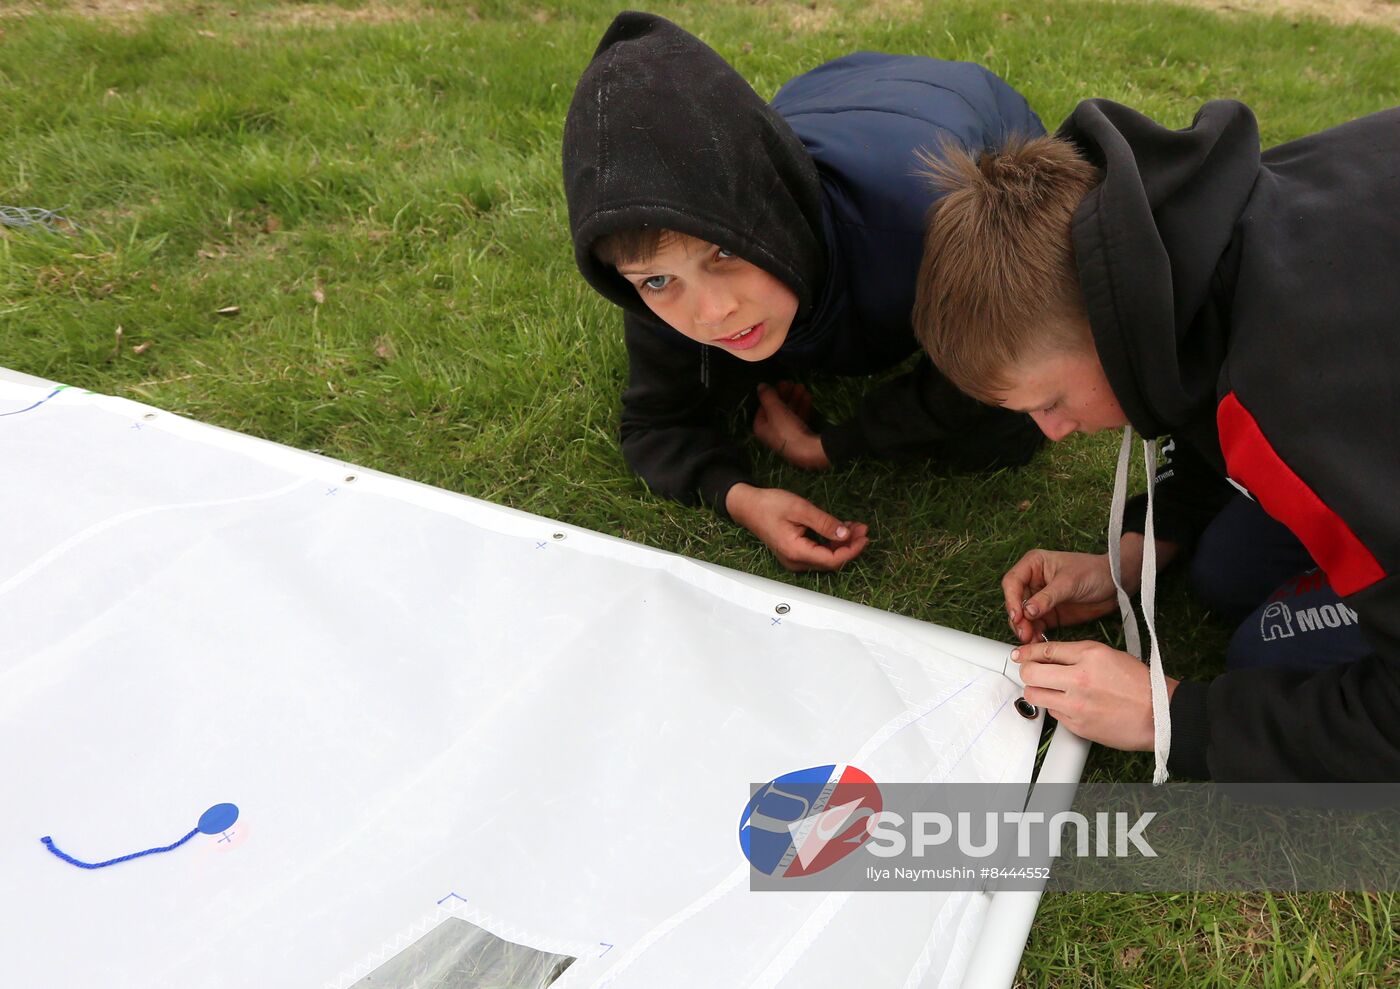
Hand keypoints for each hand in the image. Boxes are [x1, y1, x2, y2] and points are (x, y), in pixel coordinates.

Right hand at [726, 483, 868, 571]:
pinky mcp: (795, 553)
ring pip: (825, 557)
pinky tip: (840, 529)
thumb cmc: (769, 505)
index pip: (831, 560)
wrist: (747, 506)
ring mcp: (794, 559)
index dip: (851, 550)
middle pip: (830, 561)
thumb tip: (845, 534)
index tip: (864, 537)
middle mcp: (795, 561)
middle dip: (850, 546)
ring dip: (842, 543)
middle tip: (863, 529)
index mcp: (796, 551)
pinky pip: (818, 552)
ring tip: (855, 527)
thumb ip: (824, 522)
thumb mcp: (800, 508)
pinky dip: (831, 542)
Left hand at [753, 382, 828, 469]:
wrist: (808, 450)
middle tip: (792, 382)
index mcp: (761, 427)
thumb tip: (760, 385)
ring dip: (795, 398)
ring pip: (789, 412)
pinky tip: (808, 397)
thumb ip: (767, 396)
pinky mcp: (799, 436)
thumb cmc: (787, 429)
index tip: (781, 383)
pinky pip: (799, 418)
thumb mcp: (775, 410)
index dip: (771, 393)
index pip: (763, 406)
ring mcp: (786, 435)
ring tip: (802, 387)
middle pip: (777, 409)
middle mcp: (772, 432)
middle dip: (785, 395)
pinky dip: (802, 407)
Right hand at [1002, 549, 1124, 643]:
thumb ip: (1047, 598)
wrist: (1116, 585)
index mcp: (1033, 565)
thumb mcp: (1068, 583)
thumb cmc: (1094, 572)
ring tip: (1031, 639)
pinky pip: (1035, 626)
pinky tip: (1037, 641)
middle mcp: (1033, 582)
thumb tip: (1026, 611)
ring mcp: (1040, 599)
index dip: (1011, 599)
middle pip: (1015, 602)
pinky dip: (1034, 634)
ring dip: (1024, 629)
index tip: (1017, 616)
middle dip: (1017, 618)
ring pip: (1023, 616)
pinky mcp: (1049, 614)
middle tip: (1024, 632)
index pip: (1012, 582)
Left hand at [1011, 639, 1177, 751]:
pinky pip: (1052, 713)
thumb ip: (1077, 654)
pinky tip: (1069, 704)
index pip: (1045, 649)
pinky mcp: (1076, 725)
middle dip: (1026, 670)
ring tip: (1048, 688)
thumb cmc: (1140, 685)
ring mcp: (1076, 704)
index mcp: (1090, 655)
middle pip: (1030, 672)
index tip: (1021, 654)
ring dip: (1037, 690)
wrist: (1159, 714)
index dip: (1027, 651)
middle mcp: (1079, 678)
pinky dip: (1055, 707)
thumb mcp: (1109, 655)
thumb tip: (1049, 655)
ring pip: (1034, 694)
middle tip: (1031, 671)